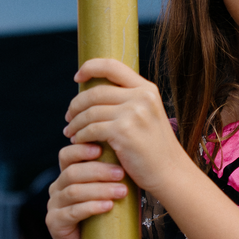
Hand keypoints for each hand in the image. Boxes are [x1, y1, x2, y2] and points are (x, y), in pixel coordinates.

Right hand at [44, 147, 128, 238]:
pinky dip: (91, 207)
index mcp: (66, 176)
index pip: (67, 155)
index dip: (81, 150)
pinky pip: (72, 212)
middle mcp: (57, 189)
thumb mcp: (107, 192)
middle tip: (121, 173)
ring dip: (100, 189)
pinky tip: (107, 206)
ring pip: (73, 191)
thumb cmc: (105, 219)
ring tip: (121, 192)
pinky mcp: (54, 223)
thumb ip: (111, 175)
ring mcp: (53, 206)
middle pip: (72, 172)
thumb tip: (133, 153)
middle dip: (98, 171)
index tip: (101, 148)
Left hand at [62, 58, 186, 194]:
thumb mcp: (148, 115)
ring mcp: (133, 113)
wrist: (170, 172)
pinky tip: (78, 141)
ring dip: (75, 122)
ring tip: (70, 132)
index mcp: (147, 89)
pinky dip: (80, 135)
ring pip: (90, 111)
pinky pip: (91, 129)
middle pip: (96, 91)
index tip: (78, 77)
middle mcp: (141, 97)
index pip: (112, 66)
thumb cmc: (154, 148)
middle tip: (69, 116)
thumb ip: (129, 101)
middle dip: (76, 104)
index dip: (90, 67)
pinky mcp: (124, 132)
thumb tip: (95, 94)